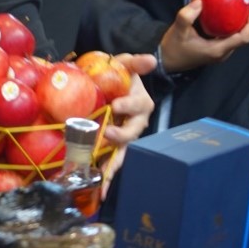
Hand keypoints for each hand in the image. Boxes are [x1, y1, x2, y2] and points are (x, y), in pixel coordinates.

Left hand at [99, 53, 155, 198]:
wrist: (115, 86)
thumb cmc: (121, 76)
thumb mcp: (126, 64)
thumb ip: (135, 62)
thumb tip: (151, 60)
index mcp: (141, 103)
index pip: (137, 105)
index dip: (128, 105)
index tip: (116, 105)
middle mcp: (136, 123)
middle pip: (133, 133)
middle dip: (121, 136)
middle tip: (107, 135)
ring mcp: (125, 136)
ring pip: (123, 152)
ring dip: (114, 165)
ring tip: (104, 178)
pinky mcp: (113, 145)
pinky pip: (110, 160)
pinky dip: (105, 174)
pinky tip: (98, 187)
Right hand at [159, 0, 248, 73]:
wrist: (166, 61)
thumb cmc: (173, 47)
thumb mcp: (178, 30)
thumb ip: (187, 15)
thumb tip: (200, 0)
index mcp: (218, 50)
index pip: (243, 38)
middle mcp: (223, 53)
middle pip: (243, 38)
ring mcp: (220, 53)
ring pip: (237, 38)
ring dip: (242, 24)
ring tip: (242, 9)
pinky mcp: (215, 50)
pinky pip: (230, 38)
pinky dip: (233, 27)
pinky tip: (228, 17)